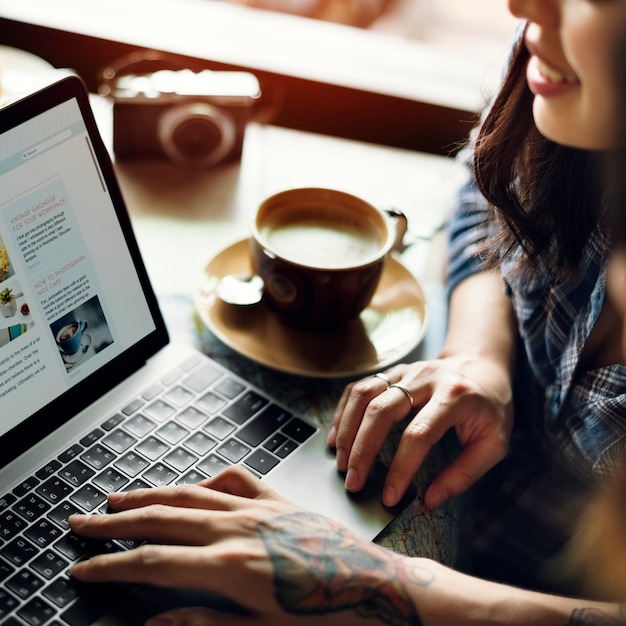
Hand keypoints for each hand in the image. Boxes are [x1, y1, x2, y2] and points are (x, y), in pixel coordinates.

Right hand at [70, 466, 422, 625]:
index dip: (111, 565)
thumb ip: (203, 624)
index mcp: (231, 567)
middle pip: (162, 518)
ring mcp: (260, 508)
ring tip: (120, 498)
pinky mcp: (279, 500)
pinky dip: (209, 480)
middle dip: (116, 522)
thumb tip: (153, 623)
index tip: (81, 566)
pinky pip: (237, 479)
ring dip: (152, 495)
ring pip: (191, 493)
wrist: (381, 590)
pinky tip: (197, 485)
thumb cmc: (328, 619)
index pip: (152, 562)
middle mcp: (240, 528)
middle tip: (82, 522)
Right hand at [327, 354, 513, 509]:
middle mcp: (425, 379)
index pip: (418, 434)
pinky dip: (343, 411)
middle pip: (382, 410)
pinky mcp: (392, 372)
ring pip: (365, 394)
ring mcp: (405, 371)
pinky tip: (337, 436)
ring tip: (341, 461)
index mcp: (455, 396)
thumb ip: (465, 473)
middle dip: (362, 449)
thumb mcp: (494, 443)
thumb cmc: (490, 407)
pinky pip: (359, 387)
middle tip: (352, 481)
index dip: (400, 468)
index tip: (388, 496)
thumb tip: (430, 500)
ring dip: (347, 429)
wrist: (481, 364)